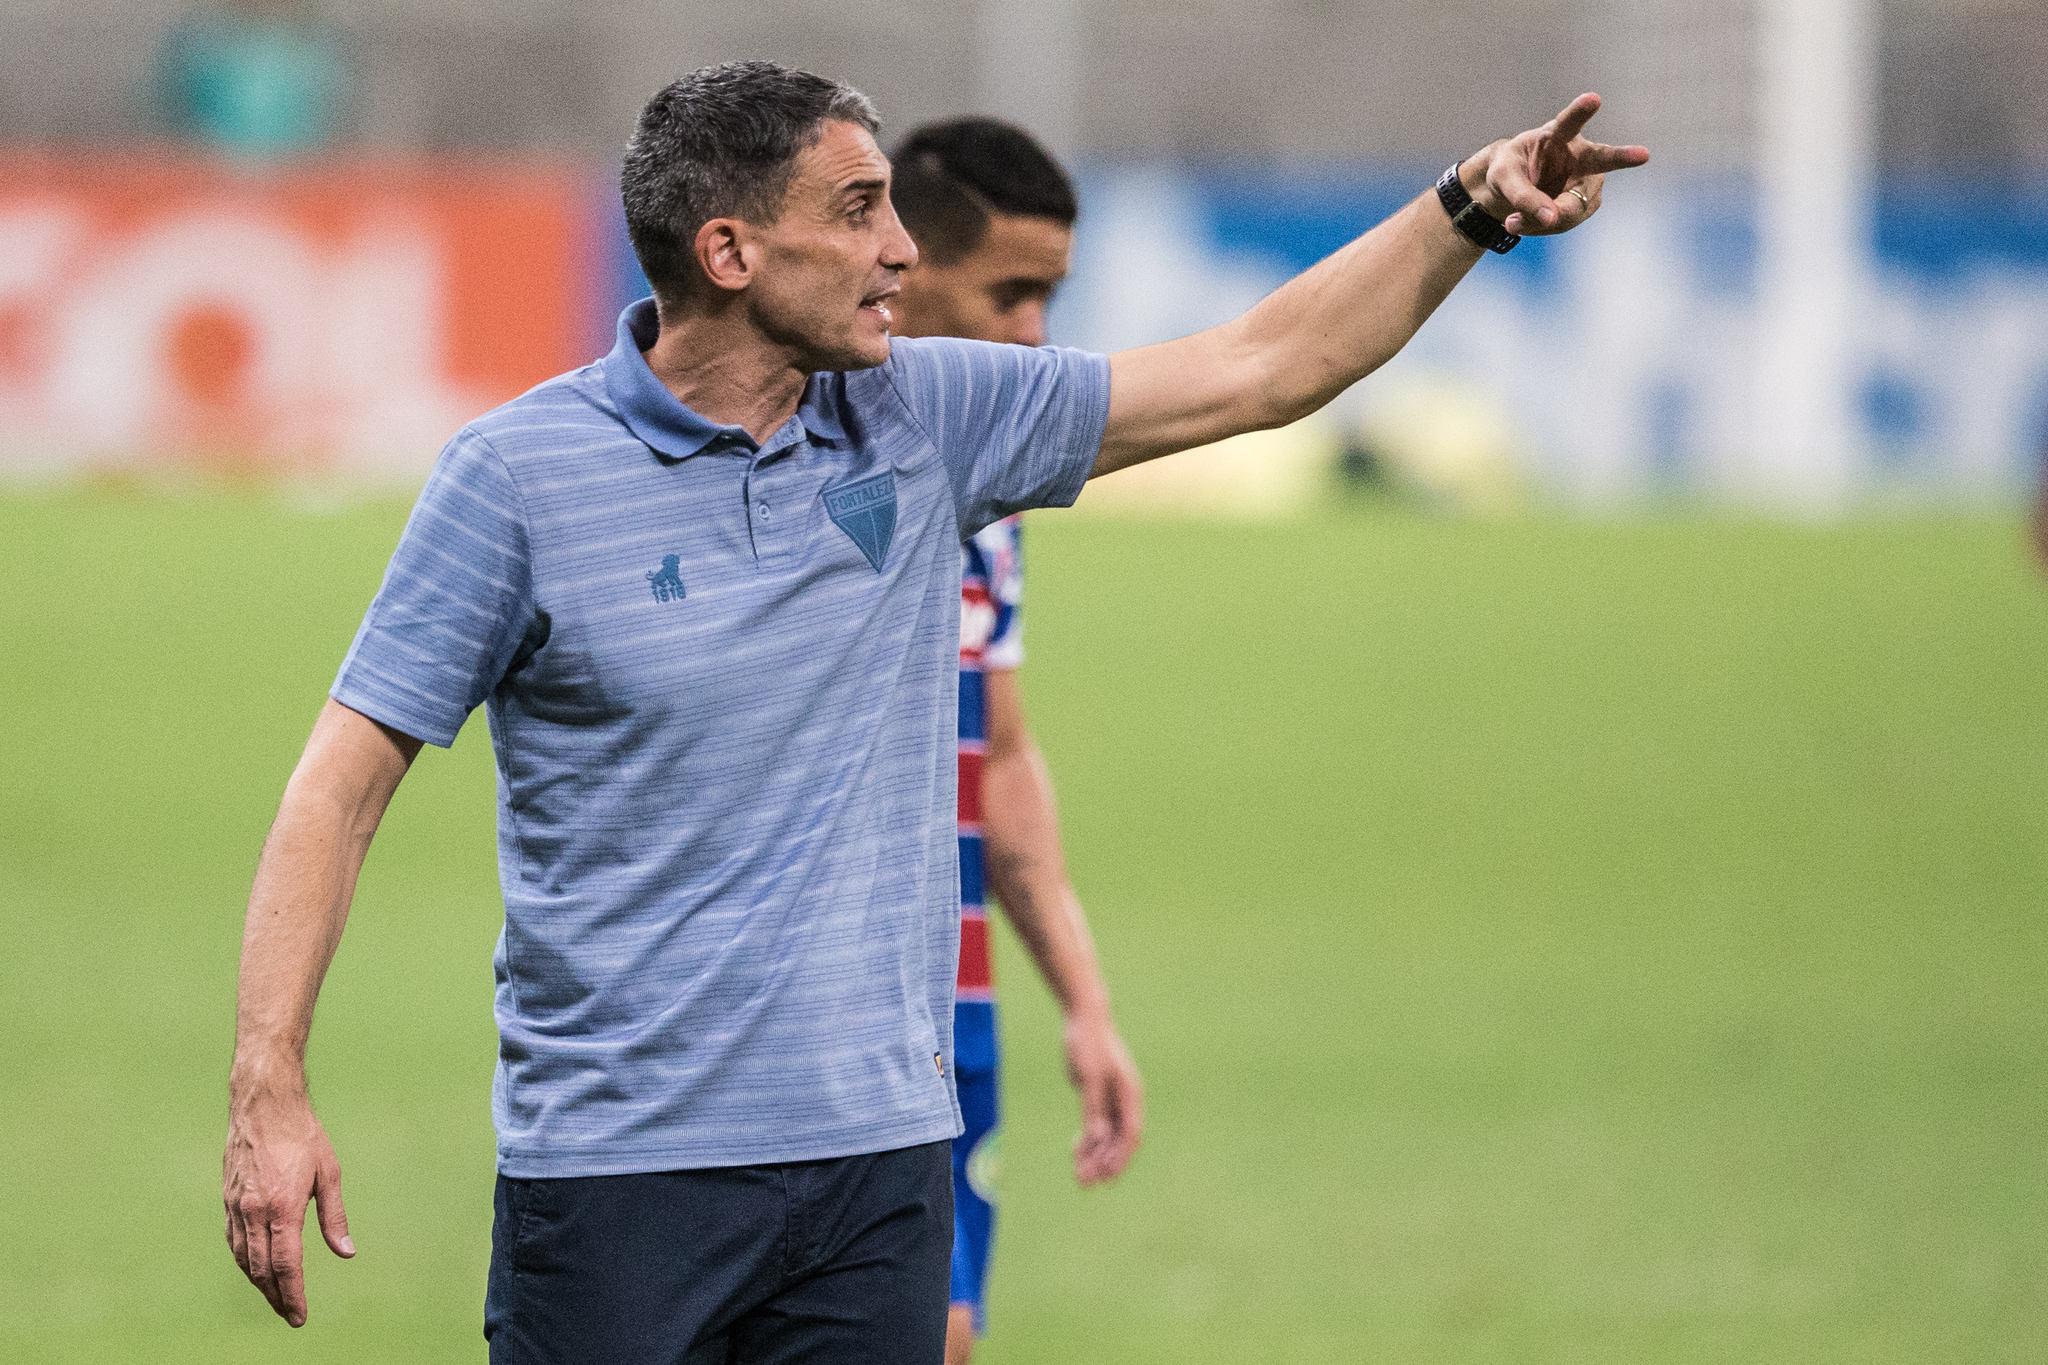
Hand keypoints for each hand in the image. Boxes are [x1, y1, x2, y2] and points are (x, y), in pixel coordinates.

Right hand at [222, 1084, 353, 1326]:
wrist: (263, 1106)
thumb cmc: (302, 1136)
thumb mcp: (330, 1173)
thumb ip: (334, 1216)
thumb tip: (346, 1252)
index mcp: (283, 1207)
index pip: (286, 1265)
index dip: (293, 1294)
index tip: (300, 1315)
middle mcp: (255, 1211)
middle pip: (262, 1269)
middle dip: (276, 1296)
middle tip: (290, 1314)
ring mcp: (236, 1207)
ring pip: (244, 1259)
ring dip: (259, 1283)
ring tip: (275, 1297)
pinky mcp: (227, 1200)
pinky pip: (234, 1242)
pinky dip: (245, 1262)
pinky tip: (255, 1269)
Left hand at [1064, 1011, 1143, 1184]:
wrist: (1083, 1019)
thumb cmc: (1089, 1043)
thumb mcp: (1090, 1076)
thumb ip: (1093, 1107)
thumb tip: (1096, 1136)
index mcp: (1130, 1093)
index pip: (1131, 1133)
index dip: (1121, 1156)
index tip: (1108, 1175)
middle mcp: (1124, 1100)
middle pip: (1118, 1139)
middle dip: (1104, 1162)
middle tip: (1086, 1183)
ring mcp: (1111, 1099)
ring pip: (1106, 1136)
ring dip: (1094, 1156)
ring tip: (1079, 1177)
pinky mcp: (1097, 1097)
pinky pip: (1094, 1125)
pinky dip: (1086, 1140)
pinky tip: (1075, 1152)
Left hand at [1462, 92, 1649, 235]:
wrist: (1511, 188)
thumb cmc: (1508, 171)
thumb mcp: (1503, 179)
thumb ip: (1523, 195)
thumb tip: (1552, 218)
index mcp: (1556, 136)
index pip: (1568, 122)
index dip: (1580, 111)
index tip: (1593, 98)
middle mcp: (1579, 155)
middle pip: (1602, 158)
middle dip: (1623, 158)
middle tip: (1644, 155)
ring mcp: (1587, 180)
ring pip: (1573, 207)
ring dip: (1542, 220)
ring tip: (1514, 221)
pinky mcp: (1585, 203)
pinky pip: (1566, 222)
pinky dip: (1543, 227)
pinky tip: (1527, 222)